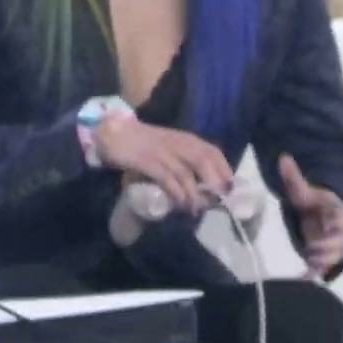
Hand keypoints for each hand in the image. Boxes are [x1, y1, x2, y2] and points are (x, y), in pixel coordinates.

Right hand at [92, 111, 234, 214]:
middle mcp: (176, 142)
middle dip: (214, 183)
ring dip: (194, 194)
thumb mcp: (167, 148)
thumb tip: (201, 188)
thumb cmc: (142, 143)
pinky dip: (176, 192)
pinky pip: (166, 177)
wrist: (112, 132)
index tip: (230, 189)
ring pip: (186, 173)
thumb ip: (182, 162)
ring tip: (196, 210)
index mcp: (184, 138)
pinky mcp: (146, 160)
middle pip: (203, 161)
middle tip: (218, 202)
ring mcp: (161, 151)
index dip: (224, 170)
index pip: (212, 152)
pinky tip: (180, 204)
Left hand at [279, 153, 342, 276]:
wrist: (319, 218)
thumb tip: (283, 158)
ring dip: (324, 259)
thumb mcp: (303, 191)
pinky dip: (316, 272)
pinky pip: (325, 268)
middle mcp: (342, 232)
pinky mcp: (328, 258)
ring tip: (310, 257)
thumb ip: (294, 178)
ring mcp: (336, 247)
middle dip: (328, 244)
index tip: (328, 222)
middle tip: (313, 245)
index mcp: (339, 212)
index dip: (338, 222)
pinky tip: (306, 275)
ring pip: (336, 256)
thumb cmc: (314, 204)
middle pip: (341, 241)